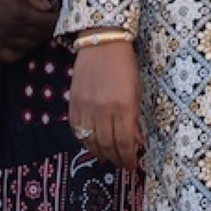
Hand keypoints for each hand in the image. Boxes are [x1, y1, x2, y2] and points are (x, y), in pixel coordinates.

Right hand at [0, 0, 57, 62]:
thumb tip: (48, 6)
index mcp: (18, 12)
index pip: (48, 22)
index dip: (57, 17)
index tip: (57, 10)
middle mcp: (10, 30)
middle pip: (41, 35)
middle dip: (50, 27)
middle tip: (50, 18)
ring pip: (30, 46)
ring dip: (38, 38)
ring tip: (38, 26)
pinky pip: (13, 57)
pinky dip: (22, 51)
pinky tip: (23, 39)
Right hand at [67, 40, 141, 170]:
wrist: (102, 44)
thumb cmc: (125, 66)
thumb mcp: (137, 90)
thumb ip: (135, 118)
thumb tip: (136, 142)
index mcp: (124, 106)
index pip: (125, 142)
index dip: (128, 158)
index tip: (132, 166)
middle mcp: (103, 110)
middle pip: (107, 145)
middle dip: (116, 159)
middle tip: (121, 164)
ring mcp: (86, 108)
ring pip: (90, 141)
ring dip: (99, 153)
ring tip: (107, 158)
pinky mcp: (73, 104)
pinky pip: (76, 130)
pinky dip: (84, 141)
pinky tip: (92, 145)